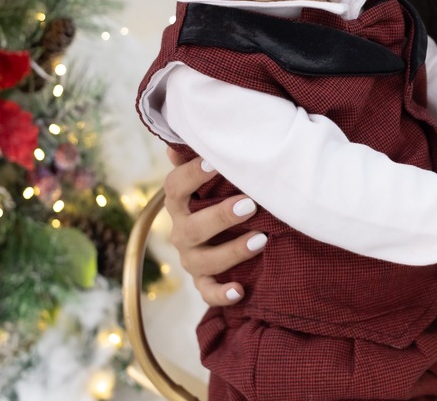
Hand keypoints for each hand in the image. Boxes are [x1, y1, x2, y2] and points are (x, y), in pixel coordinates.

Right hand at [164, 146, 265, 305]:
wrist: (218, 233)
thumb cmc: (216, 194)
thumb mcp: (209, 175)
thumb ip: (196, 157)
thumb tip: (178, 141)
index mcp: (179, 203)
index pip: (175, 187)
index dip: (192, 174)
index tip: (215, 162)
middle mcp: (181, 232)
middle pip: (192, 228)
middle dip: (221, 216)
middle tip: (250, 204)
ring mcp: (191, 258)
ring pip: (203, 261)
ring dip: (232, 252)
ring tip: (261, 239)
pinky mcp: (203, 281)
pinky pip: (207, 293)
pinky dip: (221, 295)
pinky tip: (240, 290)